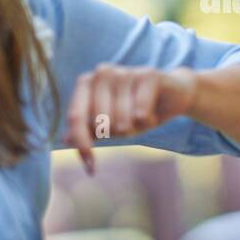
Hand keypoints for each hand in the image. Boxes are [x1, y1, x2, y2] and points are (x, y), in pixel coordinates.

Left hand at [63, 64, 197, 173]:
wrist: (174, 95)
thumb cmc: (136, 109)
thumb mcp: (110, 123)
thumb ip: (87, 129)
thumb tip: (65, 140)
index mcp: (87, 82)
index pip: (76, 117)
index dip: (82, 144)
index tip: (91, 167)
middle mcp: (102, 73)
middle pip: (100, 122)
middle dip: (117, 134)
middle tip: (130, 125)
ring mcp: (125, 71)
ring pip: (122, 120)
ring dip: (135, 128)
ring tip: (143, 117)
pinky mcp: (148, 74)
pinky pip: (141, 113)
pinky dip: (149, 120)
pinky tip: (154, 111)